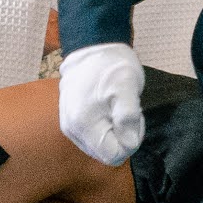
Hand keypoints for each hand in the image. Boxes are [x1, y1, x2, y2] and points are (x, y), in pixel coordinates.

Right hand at [57, 41, 145, 167]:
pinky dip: (104, 128)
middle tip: (126, 112)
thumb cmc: (111, 66)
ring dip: (113, 133)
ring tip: (116, 108)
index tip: (133, 118)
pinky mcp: (70, 121)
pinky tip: (107, 109)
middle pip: (105, 154)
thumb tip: (129, 143)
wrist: (91, 47)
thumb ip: (128, 116)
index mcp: (84, 124)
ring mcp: (69, 126)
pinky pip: (92, 138)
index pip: (113, 155)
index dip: (130, 141)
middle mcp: (72, 130)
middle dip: (121, 138)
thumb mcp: (128, 86)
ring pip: (99, 147)